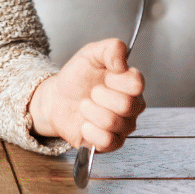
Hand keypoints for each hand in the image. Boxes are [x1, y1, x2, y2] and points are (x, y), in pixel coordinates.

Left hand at [29, 38, 144, 151]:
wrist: (57, 98)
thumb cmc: (78, 78)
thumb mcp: (91, 54)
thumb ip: (111, 49)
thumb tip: (123, 60)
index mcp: (131, 84)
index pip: (137, 83)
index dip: (116, 79)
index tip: (105, 76)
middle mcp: (132, 107)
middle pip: (127, 105)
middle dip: (99, 95)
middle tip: (91, 92)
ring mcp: (123, 127)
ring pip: (113, 123)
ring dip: (90, 111)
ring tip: (84, 106)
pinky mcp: (110, 144)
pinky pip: (106, 141)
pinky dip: (89, 130)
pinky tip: (84, 124)